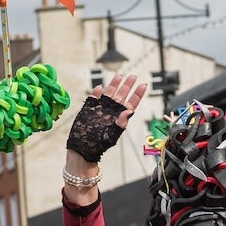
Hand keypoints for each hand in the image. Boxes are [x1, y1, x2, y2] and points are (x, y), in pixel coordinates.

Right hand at [63, 73, 147, 205]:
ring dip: (114, 84)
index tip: (143, 84)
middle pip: (121, 95)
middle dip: (127, 85)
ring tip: (119, 76)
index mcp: (119, 117)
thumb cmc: (99, 145)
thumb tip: (130, 110)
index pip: (131, 103)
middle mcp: (111, 111)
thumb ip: (121, 123)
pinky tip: (99, 87)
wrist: (82, 149)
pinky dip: (96, 92)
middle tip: (133, 76)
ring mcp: (100, 109)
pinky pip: (93, 98)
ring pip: (109, 93)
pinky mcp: (89, 109)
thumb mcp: (112, 134)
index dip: (137, 94)